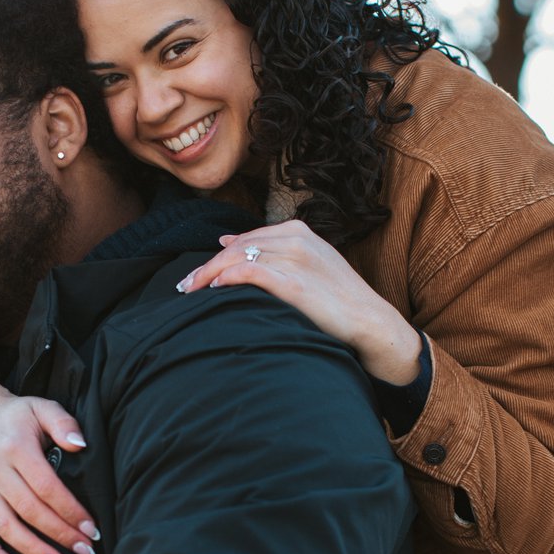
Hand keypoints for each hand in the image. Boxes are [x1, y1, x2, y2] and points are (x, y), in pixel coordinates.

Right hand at [0, 362, 100, 553]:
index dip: (70, 511)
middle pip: (30, 511)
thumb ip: (63, 422)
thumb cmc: (17, 416)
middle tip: (87, 552)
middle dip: (61, 535)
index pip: (47, 487)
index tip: (92, 529)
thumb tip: (81, 445)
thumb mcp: (42, 407)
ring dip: (34, 551)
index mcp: (15, 448)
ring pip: (7, 528)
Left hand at [176, 221, 422, 385]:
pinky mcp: (294, 282)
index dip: (217, 256)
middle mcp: (295, 238)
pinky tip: (215, 290)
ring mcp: (295, 258)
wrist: (370, 322)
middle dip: (206, 266)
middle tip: (184, 285)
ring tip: (190, 291)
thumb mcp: (306, 265)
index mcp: (297, 231)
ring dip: (208, 274)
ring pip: (237, 257)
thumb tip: (228, 241)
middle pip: (236, 247)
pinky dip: (227, 278)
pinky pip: (249, 272)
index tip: (197, 275)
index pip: (245, 238)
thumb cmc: (336, 300)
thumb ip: (270, 251)